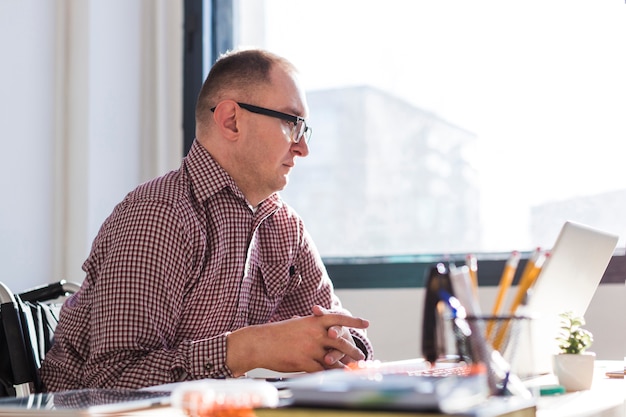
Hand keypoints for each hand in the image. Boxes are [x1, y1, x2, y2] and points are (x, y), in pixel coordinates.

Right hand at [225, 307, 368, 375]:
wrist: (260, 343)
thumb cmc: (277, 333)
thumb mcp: (297, 324)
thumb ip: (312, 326)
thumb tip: (325, 329)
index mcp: (313, 321)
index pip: (338, 318)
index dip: (353, 321)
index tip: (367, 323)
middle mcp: (314, 333)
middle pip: (340, 341)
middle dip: (352, 349)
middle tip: (361, 355)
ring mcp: (310, 348)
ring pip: (333, 358)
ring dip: (344, 365)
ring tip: (353, 370)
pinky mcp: (304, 362)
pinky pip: (321, 370)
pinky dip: (330, 375)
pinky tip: (336, 378)